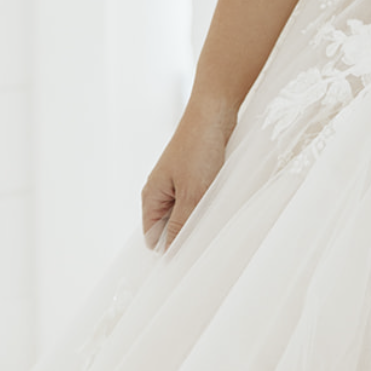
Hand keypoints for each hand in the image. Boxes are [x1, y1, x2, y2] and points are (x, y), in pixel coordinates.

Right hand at [141, 97, 236, 248]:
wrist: (214, 113)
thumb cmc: (199, 149)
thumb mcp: (191, 194)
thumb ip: (180, 225)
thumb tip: (168, 253)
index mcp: (151, 196)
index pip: (152, 237)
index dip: (168, 249)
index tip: (187, 257)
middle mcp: (160, 191)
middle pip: (169, 226)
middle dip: (185, 233)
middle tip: (204, 237)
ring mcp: (176, 182)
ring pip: (185, 213)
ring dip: (198, 217)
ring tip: (213, 216)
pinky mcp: (193, 174)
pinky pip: (196, 199)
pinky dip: (206, 203)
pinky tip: (219, 202)